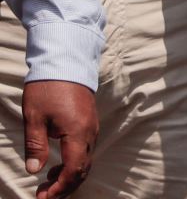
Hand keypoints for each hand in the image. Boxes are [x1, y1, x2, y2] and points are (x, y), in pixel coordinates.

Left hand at [22, 79, 96, 197]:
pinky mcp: (89, 122)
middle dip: (65, 187)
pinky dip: (74, 163)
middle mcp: (89, 132)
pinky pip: (86, 150)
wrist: (66, 62)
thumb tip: (34, 170)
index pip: (73, 170)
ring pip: (86, 160)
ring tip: (47, 182)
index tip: (42, 197)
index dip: (59, 188)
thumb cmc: (47, 88)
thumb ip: (36, 146)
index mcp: (77, 133)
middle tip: (43, 195)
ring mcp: (92, 127)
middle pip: (83, 169)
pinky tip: (57, 164)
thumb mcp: (34, 118)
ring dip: (69, 176)